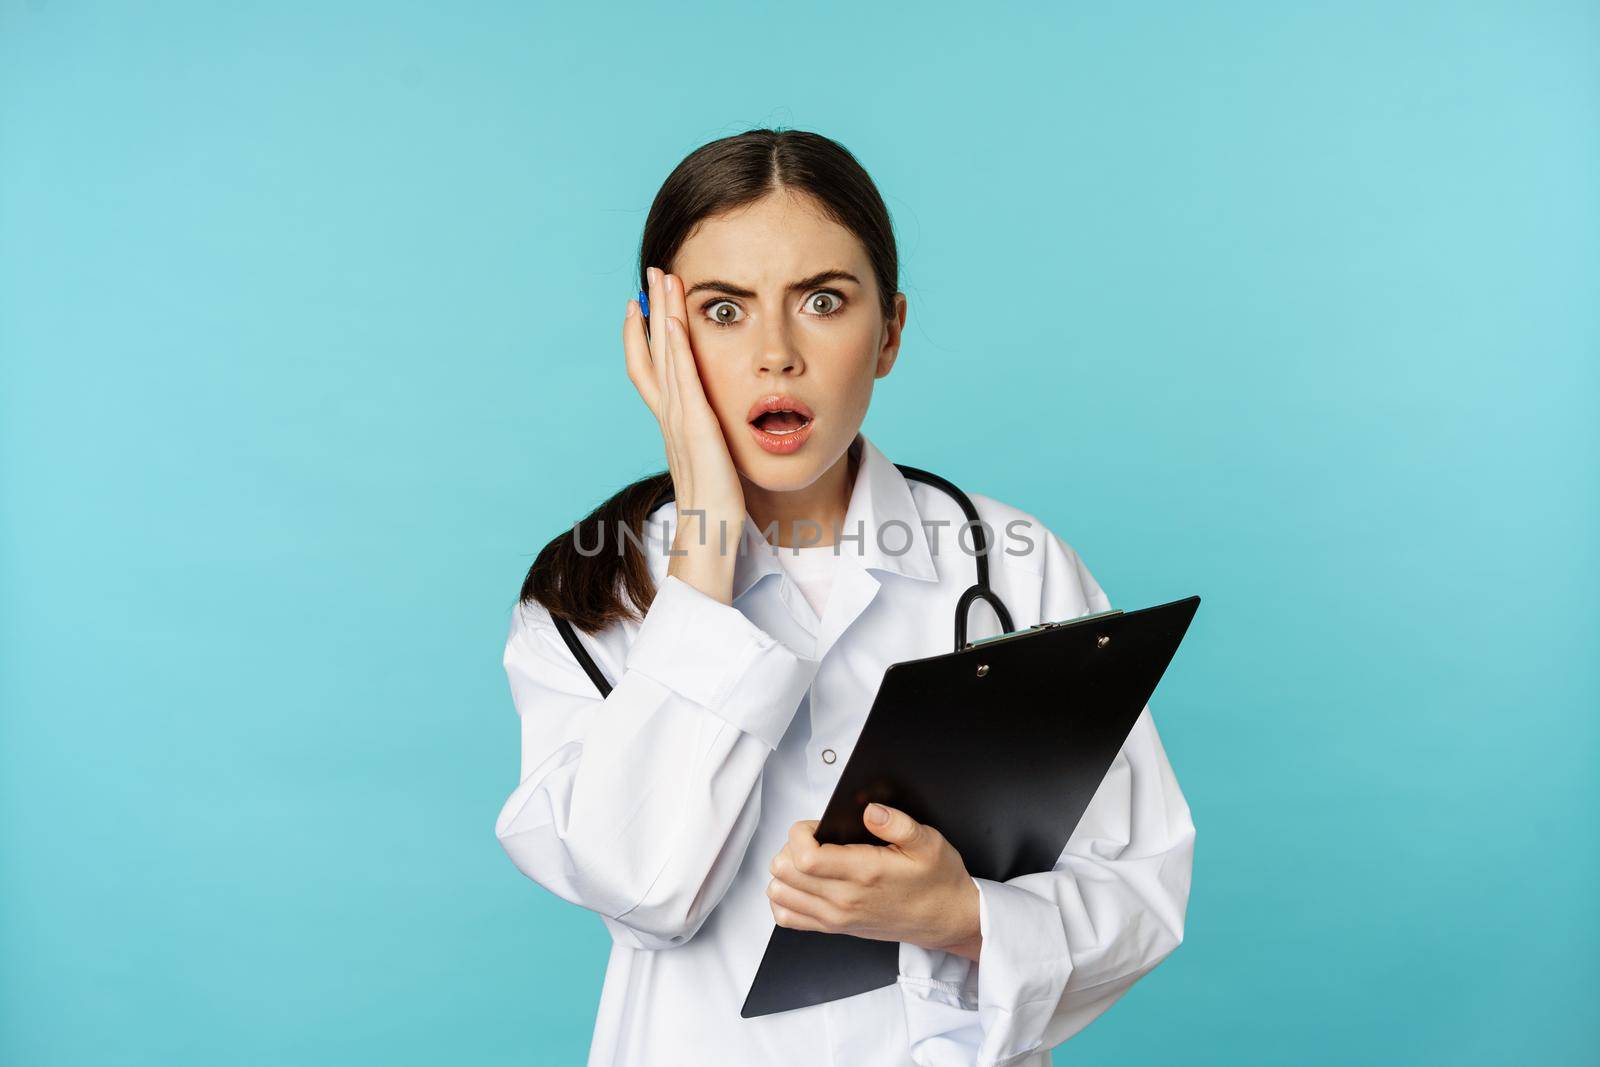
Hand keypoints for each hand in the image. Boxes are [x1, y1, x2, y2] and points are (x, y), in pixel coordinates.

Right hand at [623, 267, 745, 601]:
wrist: (708, 540)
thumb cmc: (716, 512)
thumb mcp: (716, 466)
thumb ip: (714, 445)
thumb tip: (723, 437)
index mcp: (675, 425)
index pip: (653, 371)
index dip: (646, 337)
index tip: (643, 307)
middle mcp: (670, 418)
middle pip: (654, 351)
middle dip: (653, 310)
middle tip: (652, 273)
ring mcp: (678, 421)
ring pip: (665, 355)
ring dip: (663, 313)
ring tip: (661, 278)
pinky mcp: (694, 428)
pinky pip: (682, 378)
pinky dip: (675, 346)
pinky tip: (675, 319)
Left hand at [767, 804, 982, 959]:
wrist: (947, 919)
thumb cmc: (937, 881)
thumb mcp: (928, 842)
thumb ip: (898, 823)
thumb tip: (871, 810)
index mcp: (864, 873)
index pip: (804, 857)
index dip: (798, 834)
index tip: (813, 826)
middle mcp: (845, 899)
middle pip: (785, 873)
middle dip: (790, 847)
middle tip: (812, 839)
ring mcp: (837, 917)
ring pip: (780, 894)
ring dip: (786, 871)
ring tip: (808, 859)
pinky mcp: (834, 928)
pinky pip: (787, 917)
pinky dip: (785, 898)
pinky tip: (802, 883)